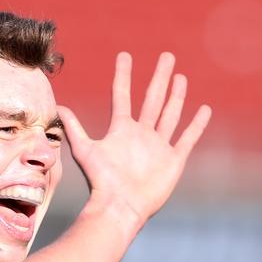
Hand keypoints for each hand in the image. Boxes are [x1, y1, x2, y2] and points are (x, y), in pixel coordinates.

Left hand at [58, 52, 211, 225]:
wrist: (120, 205)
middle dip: (160, 78)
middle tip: (167, 56)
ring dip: (176, 96)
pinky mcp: (173, 160)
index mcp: (121, 129)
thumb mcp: (85, 150)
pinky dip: (196, 125)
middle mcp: (141, 134)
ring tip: (180, 77)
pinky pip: (187, 138)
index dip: (123, 75)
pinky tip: (203, 110)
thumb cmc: (101, 180)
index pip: (122, 95)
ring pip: (170, 114)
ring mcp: (158, 146)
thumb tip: (58, 107)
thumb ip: (74, 128)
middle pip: (152, 99)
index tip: (125, 55)